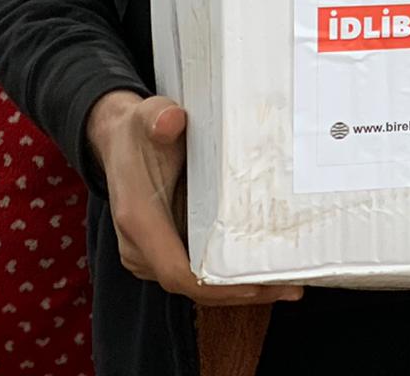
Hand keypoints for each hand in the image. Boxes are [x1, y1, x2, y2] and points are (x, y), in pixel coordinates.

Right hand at [86, 91, 303, 304]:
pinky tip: (264, 270)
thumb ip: (159, 117)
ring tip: (287, 283)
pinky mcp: (163, 249)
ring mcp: (150, 253)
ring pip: (195, 285)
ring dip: (238, 288)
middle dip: (240, 292)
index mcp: (139, 220)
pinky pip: (195, 272)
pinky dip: (227, 276)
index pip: (176, 272)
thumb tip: (171, 120)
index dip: (216, 286)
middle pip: (191, 287)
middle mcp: (140, 246)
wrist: (119, 139)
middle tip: (291, 287)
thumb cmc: (138, 131)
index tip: (256, 286)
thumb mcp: (149, 117)